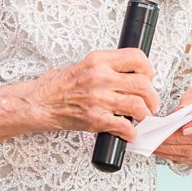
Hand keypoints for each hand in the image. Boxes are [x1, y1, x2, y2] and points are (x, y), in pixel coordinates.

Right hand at [30, 48, 158, 141]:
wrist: (39, 103)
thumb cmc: (59, 86)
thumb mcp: (84, 65)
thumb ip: (107, 67)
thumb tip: (132, 74)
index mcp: (98, 60)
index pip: (136, 57)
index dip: (148, 69)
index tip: (149, 77)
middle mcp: (100, 77)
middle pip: (142, 83)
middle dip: (152, 96)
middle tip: (151, 103)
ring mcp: (98, 98)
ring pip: (138, 105)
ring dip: (145, 114)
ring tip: (141, 117)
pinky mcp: (95, 119)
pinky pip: (124, 126)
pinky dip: (131, 132)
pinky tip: (128, 132)